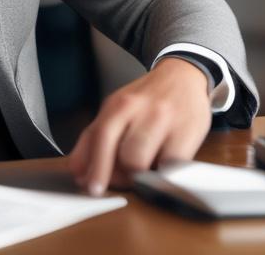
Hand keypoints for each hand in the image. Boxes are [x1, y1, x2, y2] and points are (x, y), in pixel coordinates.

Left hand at [67, 57, 211, 195]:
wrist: (183, 76)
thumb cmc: (147, 100)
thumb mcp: (116, 109)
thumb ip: (94, 138)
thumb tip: (77, 171)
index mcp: (116, 105)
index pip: (98, 138)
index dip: (94, 168)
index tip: (91, 188)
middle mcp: (138, 109)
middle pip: (122, 155)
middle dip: (118, 177)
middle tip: (120, 184)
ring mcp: (163, 120)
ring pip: (143, 162)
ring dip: (140, 177)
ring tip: (143, 173)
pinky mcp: (187, 133)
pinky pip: (170, 166)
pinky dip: (163, 175)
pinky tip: (162, 170)